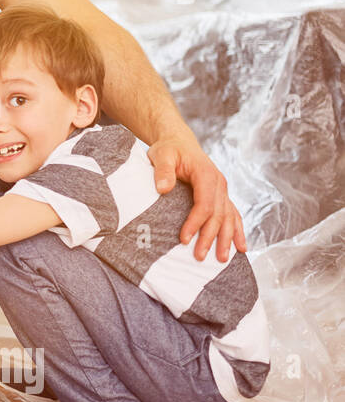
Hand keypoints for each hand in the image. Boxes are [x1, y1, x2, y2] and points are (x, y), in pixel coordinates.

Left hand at [147, 135, 246, 261]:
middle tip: (199, 257)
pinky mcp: (221, 196)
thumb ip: (162, 170)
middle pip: (217, 215)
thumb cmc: (168, 149)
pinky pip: (233, 215)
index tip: (183, 239)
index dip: (195, 222)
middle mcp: (219, 184)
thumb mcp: (161, 155)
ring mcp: (222, 191)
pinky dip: (237, 231)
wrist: (178, 142)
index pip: (204, 204)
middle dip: (210, 237)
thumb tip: (163, 188)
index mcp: (206, 175)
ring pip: (228, 218)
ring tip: (221, 259)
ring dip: (226, 239)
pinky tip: (240, 247)